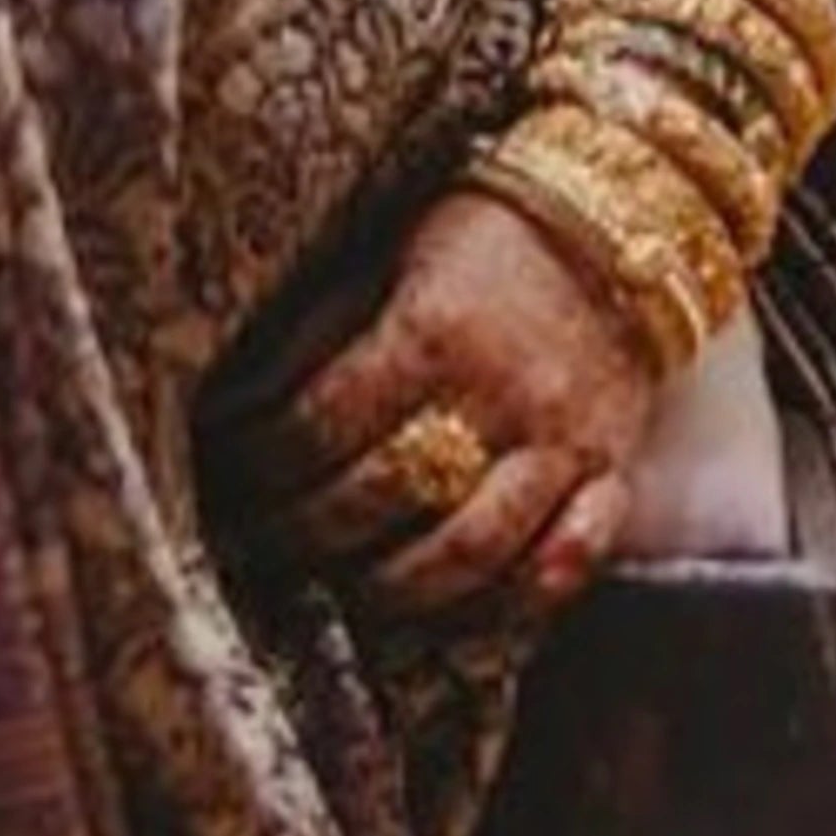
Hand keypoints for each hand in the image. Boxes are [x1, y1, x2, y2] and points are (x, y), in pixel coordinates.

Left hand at [236, 189, 655, 629]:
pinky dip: (514, 600)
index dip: (256, 462)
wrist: (612, 222)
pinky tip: (459, 614)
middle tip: (260, 544)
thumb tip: (237, 405)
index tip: (224, 473)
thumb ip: (318, 334)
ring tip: (345, 590)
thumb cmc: (478, 241)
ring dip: (395, 587)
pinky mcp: (611, 471)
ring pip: (474, 551)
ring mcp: (561, 442)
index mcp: (431, 330)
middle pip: (386, 496)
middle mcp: (499, 394)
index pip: (319, 425)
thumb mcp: (386, 258)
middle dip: (304, 533)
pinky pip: (569, 560)